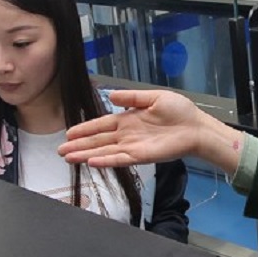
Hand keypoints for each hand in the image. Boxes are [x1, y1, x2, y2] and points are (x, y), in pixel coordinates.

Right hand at [58, 88, 240, 174]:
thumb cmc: (180, 112)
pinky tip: (91, 162)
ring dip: (86, 155)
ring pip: (104, 151)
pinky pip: (120, 159)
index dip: (85, 129)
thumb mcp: (153, 97)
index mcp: (128, 120)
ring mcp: (133, 147)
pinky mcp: (141, 157)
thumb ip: (131, 97)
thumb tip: (110, 95)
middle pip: (98, 141)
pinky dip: (106, 161)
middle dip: (79, 145)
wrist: (196, 127)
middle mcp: (127, 135)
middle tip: (61, 150)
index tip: (69, 133)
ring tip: (69, 158)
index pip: (102, 125)